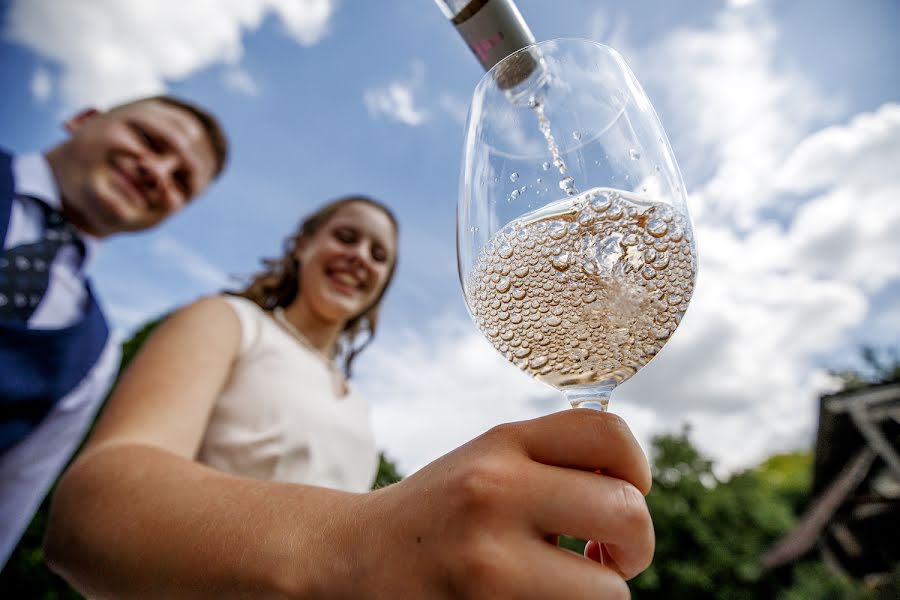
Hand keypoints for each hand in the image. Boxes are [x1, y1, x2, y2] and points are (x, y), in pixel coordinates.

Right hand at [355, 409, 653, 598]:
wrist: (354, 559)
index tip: (621, 495)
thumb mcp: (488, 461)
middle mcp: (494, 493)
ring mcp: (489, 564)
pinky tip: (532, 599)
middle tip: (605, 558)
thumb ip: (553, 460)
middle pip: (629, 515)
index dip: (637, 470)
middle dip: (635, 546)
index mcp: (501, 444)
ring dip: (599, 596)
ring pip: (610, 594)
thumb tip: (635, 488)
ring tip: (562, 586)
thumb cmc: (440, 512)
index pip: (609, 435)